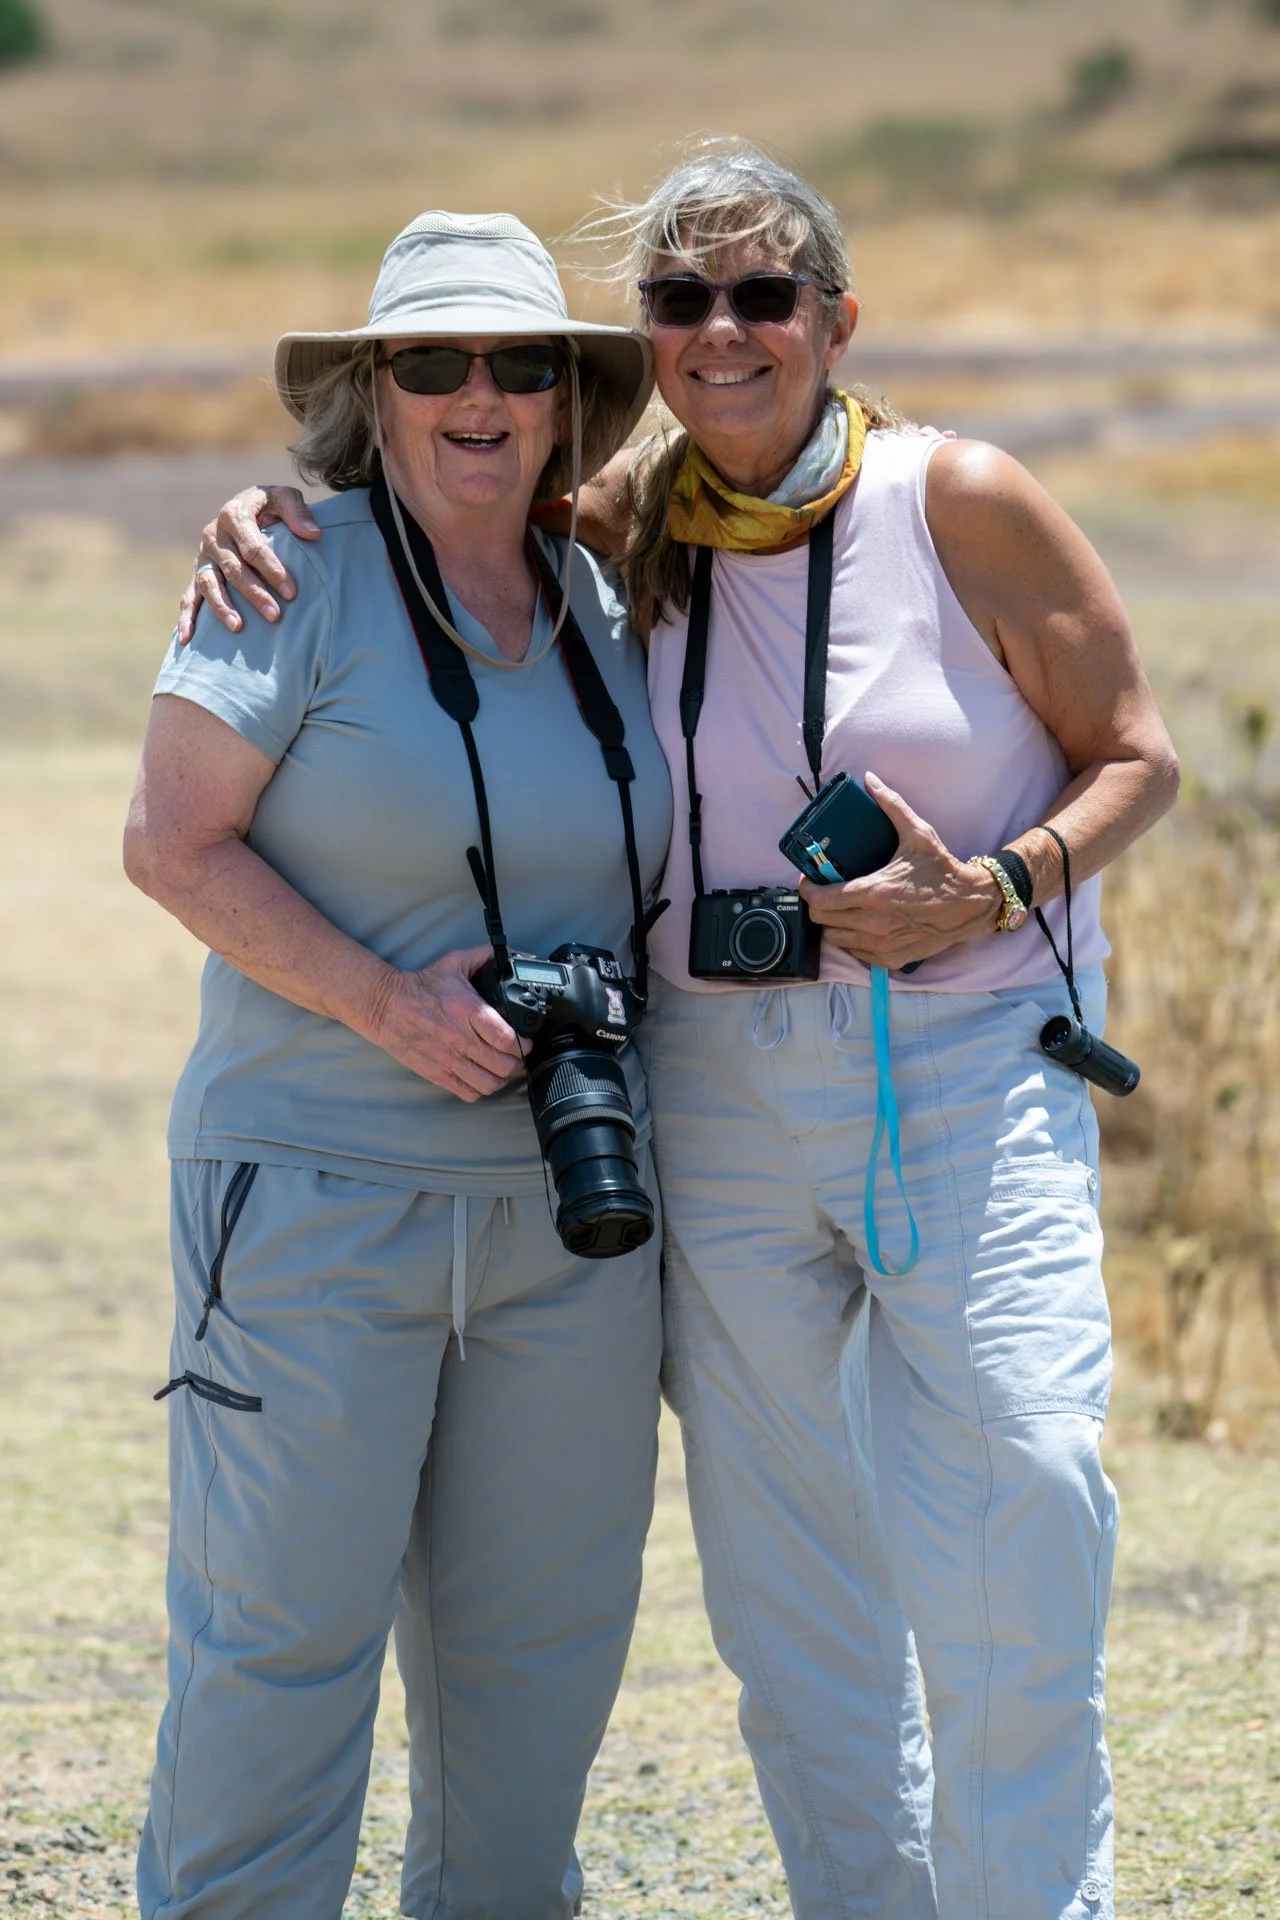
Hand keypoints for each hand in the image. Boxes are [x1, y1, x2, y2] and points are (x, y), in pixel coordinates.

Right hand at [177, 485, 318, 642]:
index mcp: (234, 515)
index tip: (292, 593)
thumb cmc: (269, 507)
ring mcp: (203, 556)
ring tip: (238, 627)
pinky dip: (186, 617)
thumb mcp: (284, 498)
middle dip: (254, 594)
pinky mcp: (198, 572)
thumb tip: (313, 534)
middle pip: (233, 569)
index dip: (272, 570)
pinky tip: (187, 639)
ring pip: (209, 584)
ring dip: (222, 607)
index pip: (253, 548)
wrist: (244, 508)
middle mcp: (213, 535)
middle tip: (275, 615)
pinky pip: (189, 595)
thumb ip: (297, 512)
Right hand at [363, 946, 526, 1101]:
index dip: (523, 1044)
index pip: (506, 1039)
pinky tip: (480, 1077)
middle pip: (503, 1065)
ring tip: (500, 1069)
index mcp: (468, 1011)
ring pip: (488, 1084)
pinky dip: (479, 1089)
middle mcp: (460, 1038)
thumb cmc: (421, 986)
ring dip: (500, 1078)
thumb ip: (486, 956)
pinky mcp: (436, 1073)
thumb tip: (514, 955)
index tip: (526, 1042)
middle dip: (516, 1062)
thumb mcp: (456, 963)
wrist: (385, 1005)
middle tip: (516, 1056)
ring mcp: (448, 1059)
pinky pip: (468, 1093)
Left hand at [799, 773, 1000, 968]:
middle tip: (825, 890)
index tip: (809, 879)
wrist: (971, 904)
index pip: (819, 899)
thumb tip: (870, 780)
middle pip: (821, 920)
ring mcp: (881, 943)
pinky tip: (859, 924)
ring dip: (832, 923)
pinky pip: (855, 952)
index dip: (807, 888)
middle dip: (817, 903)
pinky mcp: (890, 957)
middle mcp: (873, 922)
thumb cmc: (942, 870)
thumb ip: (891, 805)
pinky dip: (851, 939)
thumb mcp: (917, 833)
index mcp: (873, 892)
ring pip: (835, 939)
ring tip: (840, 906)